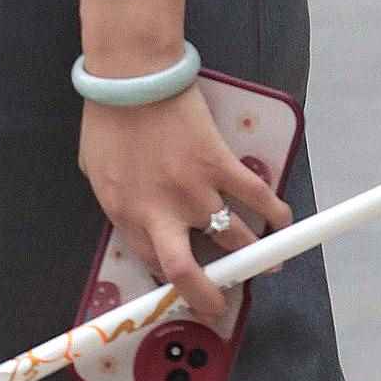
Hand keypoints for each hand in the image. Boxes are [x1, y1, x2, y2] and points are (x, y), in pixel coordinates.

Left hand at [79, 82, 292, 322]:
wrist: (133, 77)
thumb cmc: (108, 120)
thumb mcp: (96, 171)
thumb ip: (118, 201)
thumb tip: (136, 217)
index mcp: (126, 215)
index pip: (153, 264)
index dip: (173, 281)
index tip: (184, 286)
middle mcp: (161, 213)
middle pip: (189, 274)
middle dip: (210, 295)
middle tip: (223, 302)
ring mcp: (194, 191)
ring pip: (233, 237)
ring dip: (256, 254)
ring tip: (269, 262)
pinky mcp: (221, 165)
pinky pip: (256, 197)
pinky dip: (275, 212)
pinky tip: (284, 221)